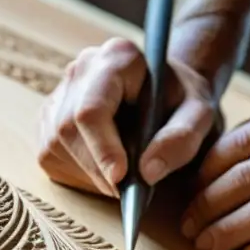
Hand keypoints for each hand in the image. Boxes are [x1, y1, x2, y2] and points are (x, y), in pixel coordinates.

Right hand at [37, 37, 217, 196]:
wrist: (167, 92)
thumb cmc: (183, 101)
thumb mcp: (201, 115)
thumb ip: (182, 138)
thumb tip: (148, 172)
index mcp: (116, 58)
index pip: (92, 108)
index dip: (102, 147)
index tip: (121, 179)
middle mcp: (82, 69)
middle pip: (68, 129)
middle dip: (96, 168)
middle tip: (126, 191)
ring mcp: (59, 92)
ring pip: (55, 144)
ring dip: (87, 174)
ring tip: (120, 178)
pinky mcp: (48, 117)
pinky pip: (49, 154)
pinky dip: (77, 173)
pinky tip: (103, 170)